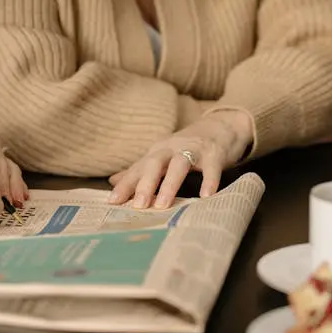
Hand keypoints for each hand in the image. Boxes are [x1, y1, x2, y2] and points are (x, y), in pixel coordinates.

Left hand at [108, 110, 252, 209]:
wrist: (219, 126)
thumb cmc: (186, 147)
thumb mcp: (162, 156)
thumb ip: (140, 170)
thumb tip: (113, 181)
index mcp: (157, 152)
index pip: (138, 169)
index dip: (125, 184)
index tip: (112, 201)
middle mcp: (172, 149)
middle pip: (155, 164)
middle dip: (145, 184)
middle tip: (138, 206)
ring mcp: (193, 150)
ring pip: (179, 165)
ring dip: (170, 184)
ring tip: (162, 205)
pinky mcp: (214, 154)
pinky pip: (211, 168)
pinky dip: (209, 181)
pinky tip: (205, 197)